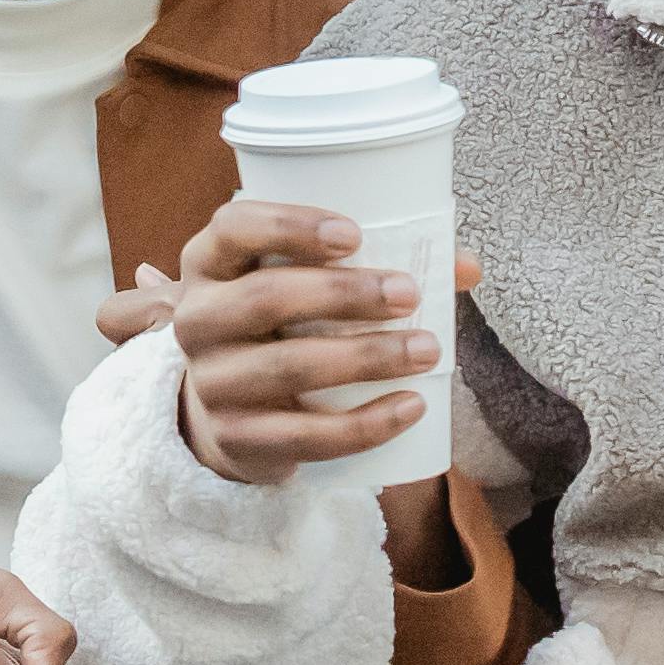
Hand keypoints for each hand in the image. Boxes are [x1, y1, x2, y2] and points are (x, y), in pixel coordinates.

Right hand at [133, 202, 440, 485]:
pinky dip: (365, 423)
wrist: (226, 414)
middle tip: (408, 294)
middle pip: (265, 297)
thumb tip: (465, 266)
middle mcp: (198, 320)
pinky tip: (411, 406)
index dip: (289, 226)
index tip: (354, 234)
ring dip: (366, 356)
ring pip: (288, 367)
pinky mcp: (236, 439)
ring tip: (427, 348)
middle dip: (344, 293)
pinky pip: (304, 436)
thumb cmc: (280, 330)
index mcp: (210, 265)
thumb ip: (375, 267)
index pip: (233, 228)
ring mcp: (211, 383)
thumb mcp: (300, 288)